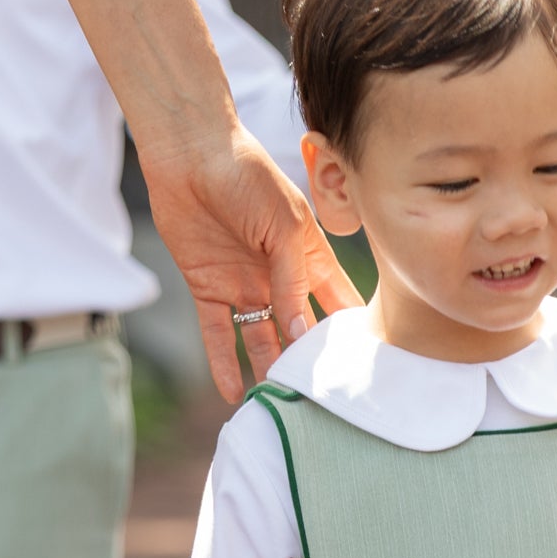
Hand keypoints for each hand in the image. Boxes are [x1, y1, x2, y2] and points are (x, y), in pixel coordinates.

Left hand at [141, 123, 361, 400]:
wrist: (190, 154)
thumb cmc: (248, 176)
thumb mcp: (284, 227)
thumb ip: (293, 281)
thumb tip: (299, 332)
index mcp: (310, 256)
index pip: (339, 302)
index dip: (350, 332)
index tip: (366, 369)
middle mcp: (280, 276)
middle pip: (300, 327)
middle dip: (309, 359)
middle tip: (322, 398)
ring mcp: (245, 284)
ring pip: (261, 337)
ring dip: (268, 367)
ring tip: (279, 402)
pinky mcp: (208, 288)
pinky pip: (218, 333)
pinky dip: (223, 362)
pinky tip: (233, 393)